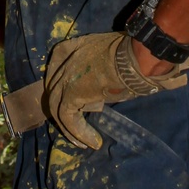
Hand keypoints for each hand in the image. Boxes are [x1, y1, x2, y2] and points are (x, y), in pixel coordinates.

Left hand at [45, 32, 184, 149]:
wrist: (133, 61)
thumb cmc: (131, 57)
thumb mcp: (110, 59)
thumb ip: (98, 70)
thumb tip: (101, 86)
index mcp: (75, 46)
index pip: (58, 63)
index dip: (61, 80)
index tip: (71, 94)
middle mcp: (66, 60)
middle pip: (55, 86)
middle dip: (62, 105)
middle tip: (74, 121)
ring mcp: (66, 77)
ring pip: (58, 105)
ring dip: (69, 126)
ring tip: (83, 141)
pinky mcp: (70, 95)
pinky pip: (68, 117)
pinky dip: (79, 132)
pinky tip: (93, 142)